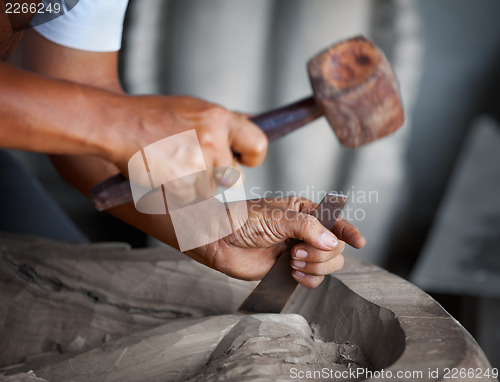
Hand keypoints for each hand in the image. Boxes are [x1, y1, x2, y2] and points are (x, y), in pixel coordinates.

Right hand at [106, 95, 266, 193]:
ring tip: (176, 164)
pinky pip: (191, 197)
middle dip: (220, 175)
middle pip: (234, 175)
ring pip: (211, 189)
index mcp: (218, 118)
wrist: (117, 125)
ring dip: (198, 184)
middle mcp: (211, 140)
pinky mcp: (181, 183)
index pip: (258, 143)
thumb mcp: (193, 107)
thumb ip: (222, 121)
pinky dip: (181, 191)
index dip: (253, 155)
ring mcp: (196, 164)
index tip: (245, 158)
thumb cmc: (151, 115)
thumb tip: (251, 123)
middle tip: (197, 163)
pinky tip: (167, 173)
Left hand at [185, 196, 365, 288]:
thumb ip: (306, 227)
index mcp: (304, 211)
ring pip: (328, 263)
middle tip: (296, 252)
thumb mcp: (275, 217)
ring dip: (315, 266)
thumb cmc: (241, 220)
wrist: (218, 241)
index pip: (334, 220)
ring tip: (292, 261)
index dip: (348, 230)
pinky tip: (293, 273)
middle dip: (321, 252)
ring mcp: (299, 250)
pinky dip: (309, 279)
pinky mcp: (290, 269)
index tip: (358, 241)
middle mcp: (305, 231)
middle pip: (335, 246)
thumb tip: (332, 240)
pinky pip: (314, 278)